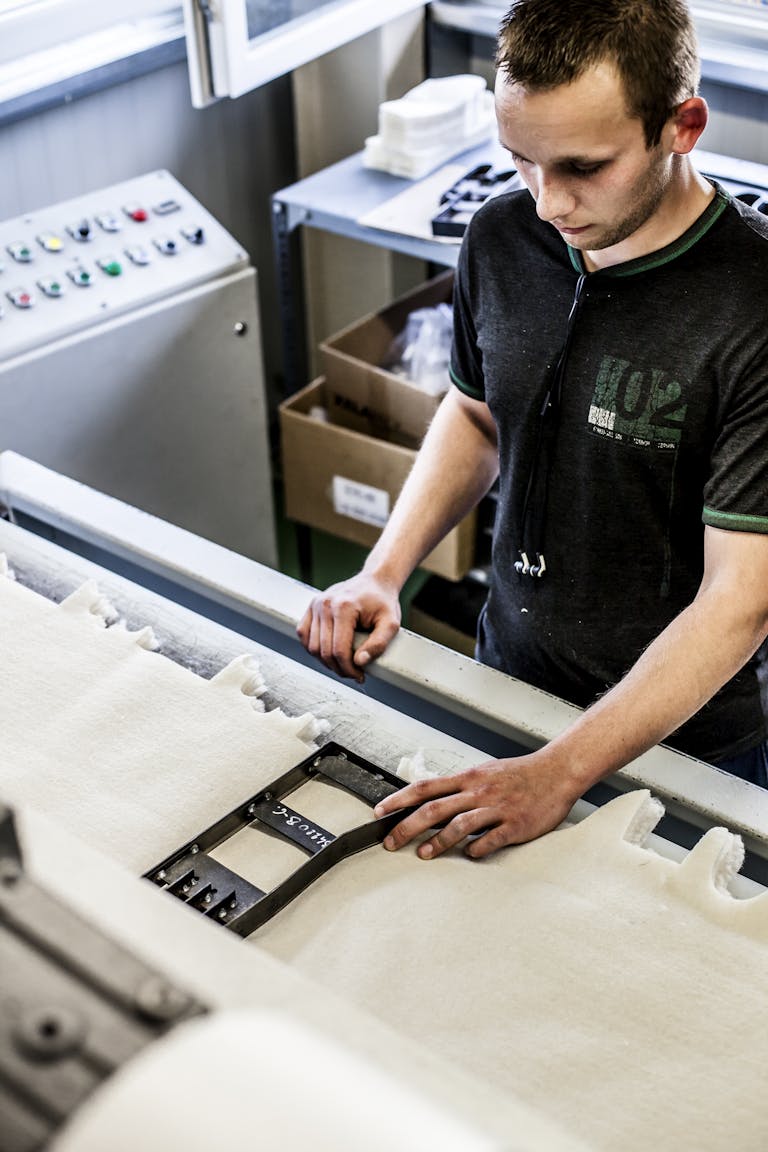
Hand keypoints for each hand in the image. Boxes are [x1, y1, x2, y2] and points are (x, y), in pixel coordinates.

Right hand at [296, 572, 400, 681]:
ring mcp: (316, 604)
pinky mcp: (311, 607)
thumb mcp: (391, 623)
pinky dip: (313, 648)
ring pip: (311, 646)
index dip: (348, 669)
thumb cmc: (383, 601)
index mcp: (344, 607)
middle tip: (353, 674)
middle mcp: (325, 605)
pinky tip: (329, 653)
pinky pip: (304, 634)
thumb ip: (379, 644)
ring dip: (325, 661)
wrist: (375, 581)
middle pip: (323, 651)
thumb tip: (359, 662)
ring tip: (342, 665)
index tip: (359, 676)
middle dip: (338, 668)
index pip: (339, 650)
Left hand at [373, 751, 579, 858]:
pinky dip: (479, 848)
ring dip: (438, 840)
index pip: (425, 787)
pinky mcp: (517, 824)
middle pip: (434, 808)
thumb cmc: (519, 775)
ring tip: (423, 854)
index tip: (379, 812)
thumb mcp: (484, 773)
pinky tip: (470, 855)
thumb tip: (431, 800)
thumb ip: (459, 788)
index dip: (399, 800)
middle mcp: (478, 792)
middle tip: (391, 842)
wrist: (556, 772)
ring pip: (460, 824)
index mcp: (468, 779)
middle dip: (408, 826)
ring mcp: (497, 808)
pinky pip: (493, 838)